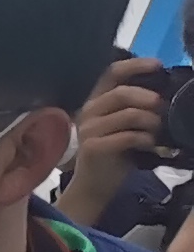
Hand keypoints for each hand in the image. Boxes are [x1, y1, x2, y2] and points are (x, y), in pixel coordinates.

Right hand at [63, 56, 170, 226]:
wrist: (95, 185)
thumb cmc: (114, 153)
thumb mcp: (124, 125)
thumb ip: (135, 107)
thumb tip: (163, 94)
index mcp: (96, 101)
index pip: (112, 73)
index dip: (135, 65)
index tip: (158, 65)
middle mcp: (88, 111)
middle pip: (122, 93)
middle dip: (149, 98)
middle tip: (163, 108)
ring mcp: (89, 130)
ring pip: (128, 114)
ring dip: (151, 122)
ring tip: (157, 132)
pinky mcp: (93, 148)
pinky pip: (127, 137)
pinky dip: (145, 139)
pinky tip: (150, 145)